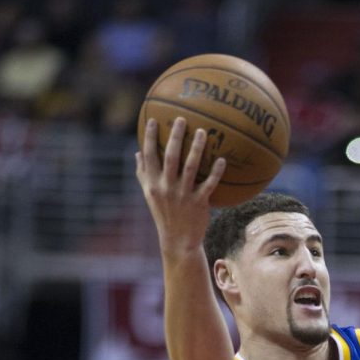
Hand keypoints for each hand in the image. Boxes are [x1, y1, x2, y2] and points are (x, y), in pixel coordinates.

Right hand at [136, 116, 227, 251]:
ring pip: (190, 167)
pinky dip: (215, 172)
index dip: (150, 137)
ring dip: (196, 148)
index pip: (149, 156)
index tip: (153, 119)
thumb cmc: (164, 214)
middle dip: (175, 136)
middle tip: (181, 119)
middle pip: (170, 157)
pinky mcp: (198, 203)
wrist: (177, 240)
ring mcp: (182, 195)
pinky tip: (222, 160)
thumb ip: (143, 173)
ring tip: (203, 132)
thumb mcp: (149, 195)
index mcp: (152, 183)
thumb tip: (137, 152)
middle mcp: (166, 187)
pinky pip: (208, 184)